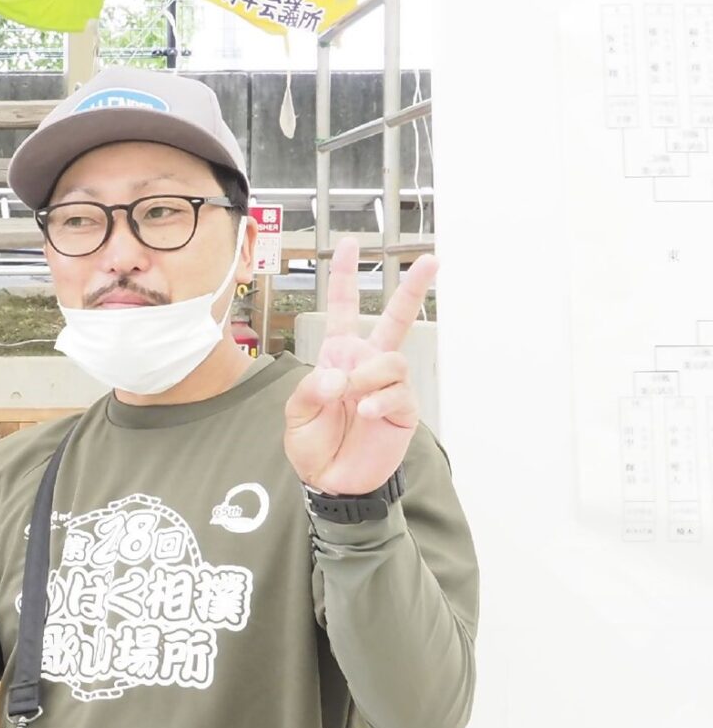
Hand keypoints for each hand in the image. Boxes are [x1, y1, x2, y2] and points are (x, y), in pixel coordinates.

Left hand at [284, 238, 437, 494]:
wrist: (331, 481)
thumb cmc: (313, 444)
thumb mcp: (296, 414)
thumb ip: (311, 388)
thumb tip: (338, 375)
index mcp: (339, 356)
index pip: (343, 309)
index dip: (344, 277)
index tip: (349, 245)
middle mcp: (366, 364)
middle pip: (395, 319)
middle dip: (412, 289)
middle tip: (430, 261)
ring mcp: (387, 386)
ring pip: (392, 359)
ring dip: (370, 376)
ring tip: (354, 400)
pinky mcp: (402, 409)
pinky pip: (398, 393)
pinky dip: (381, 400)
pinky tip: (367, 413)